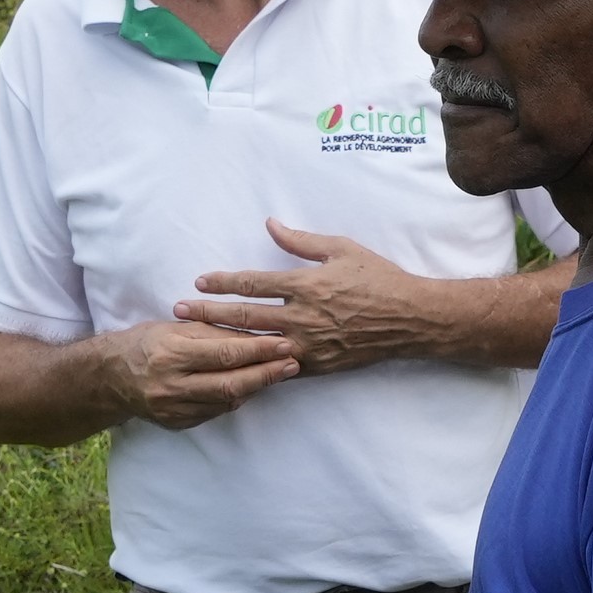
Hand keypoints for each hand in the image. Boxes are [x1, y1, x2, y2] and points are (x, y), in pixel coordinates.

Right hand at [93, 311, 295, 432]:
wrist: (110, 377)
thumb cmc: (146, 343)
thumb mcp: (175, 327)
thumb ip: (213, 331)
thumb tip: (255, 334)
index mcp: (170, 354)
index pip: (224, 354)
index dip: (259, 350)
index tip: (284, 343)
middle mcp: (171, 385)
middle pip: (230, 383)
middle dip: (266, 373)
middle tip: (293, 363)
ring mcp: (174, 409)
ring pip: (226, 401)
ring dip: (256, 387)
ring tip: (279, 373)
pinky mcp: (178, 423)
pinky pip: (215, 412)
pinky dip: (236, 398)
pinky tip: (251, 387)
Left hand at [191, 223, 465, 376]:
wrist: (412, 319)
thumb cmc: (379, 278)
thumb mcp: (342, 249)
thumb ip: (301, 241)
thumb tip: (270, 224)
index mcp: (305, 285)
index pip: (252, 284)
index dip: (223, 282)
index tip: (199, 281)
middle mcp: (302, 317)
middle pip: (244, 317)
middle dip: (208, 313)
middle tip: (179, 311)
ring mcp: (309, 345)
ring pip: (256, 346)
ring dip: (223, 342)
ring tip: (196, 341)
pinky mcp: (319, 365)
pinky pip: (279, 369)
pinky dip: (254, 367)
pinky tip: (234, 368)